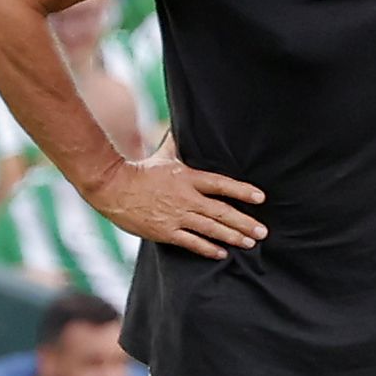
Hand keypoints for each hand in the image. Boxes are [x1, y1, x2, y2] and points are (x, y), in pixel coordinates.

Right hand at [82, 157, 267, 260]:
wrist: (111, 187)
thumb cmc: (140, 170)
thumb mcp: (165, 154)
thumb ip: (180, 144)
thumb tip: (187, 123)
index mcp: (188, 177)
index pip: (221, 184)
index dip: (242, 191)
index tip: (261, 198)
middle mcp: (186, 198)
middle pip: (221, 211)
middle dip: (244, 222)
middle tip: (263, 231)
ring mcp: (176, 216)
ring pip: (210, 229)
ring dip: (233, 236)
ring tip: (250, 242)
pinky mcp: (164, 231)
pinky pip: (191, 242)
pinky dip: (208, 248)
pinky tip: (222, 252)